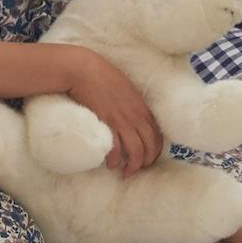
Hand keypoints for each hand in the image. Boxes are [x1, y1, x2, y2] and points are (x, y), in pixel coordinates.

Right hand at [65, 51, 161, 178]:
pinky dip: (115, 160)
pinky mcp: (107, 123)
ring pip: (137, 151)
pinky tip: (110, 163)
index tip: (147, 159)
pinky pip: (117, 149)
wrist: (84, 70)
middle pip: (151, 146)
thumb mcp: (124, 89)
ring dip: (133, 166)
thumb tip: (131, 118)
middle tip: (137, 169)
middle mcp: (136, 115)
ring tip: (125, 172)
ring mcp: (122, 120)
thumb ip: (131, 104)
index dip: (155, 150)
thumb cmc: (102, 77)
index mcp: (142, 107)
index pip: (158, 135)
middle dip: (146, 162)